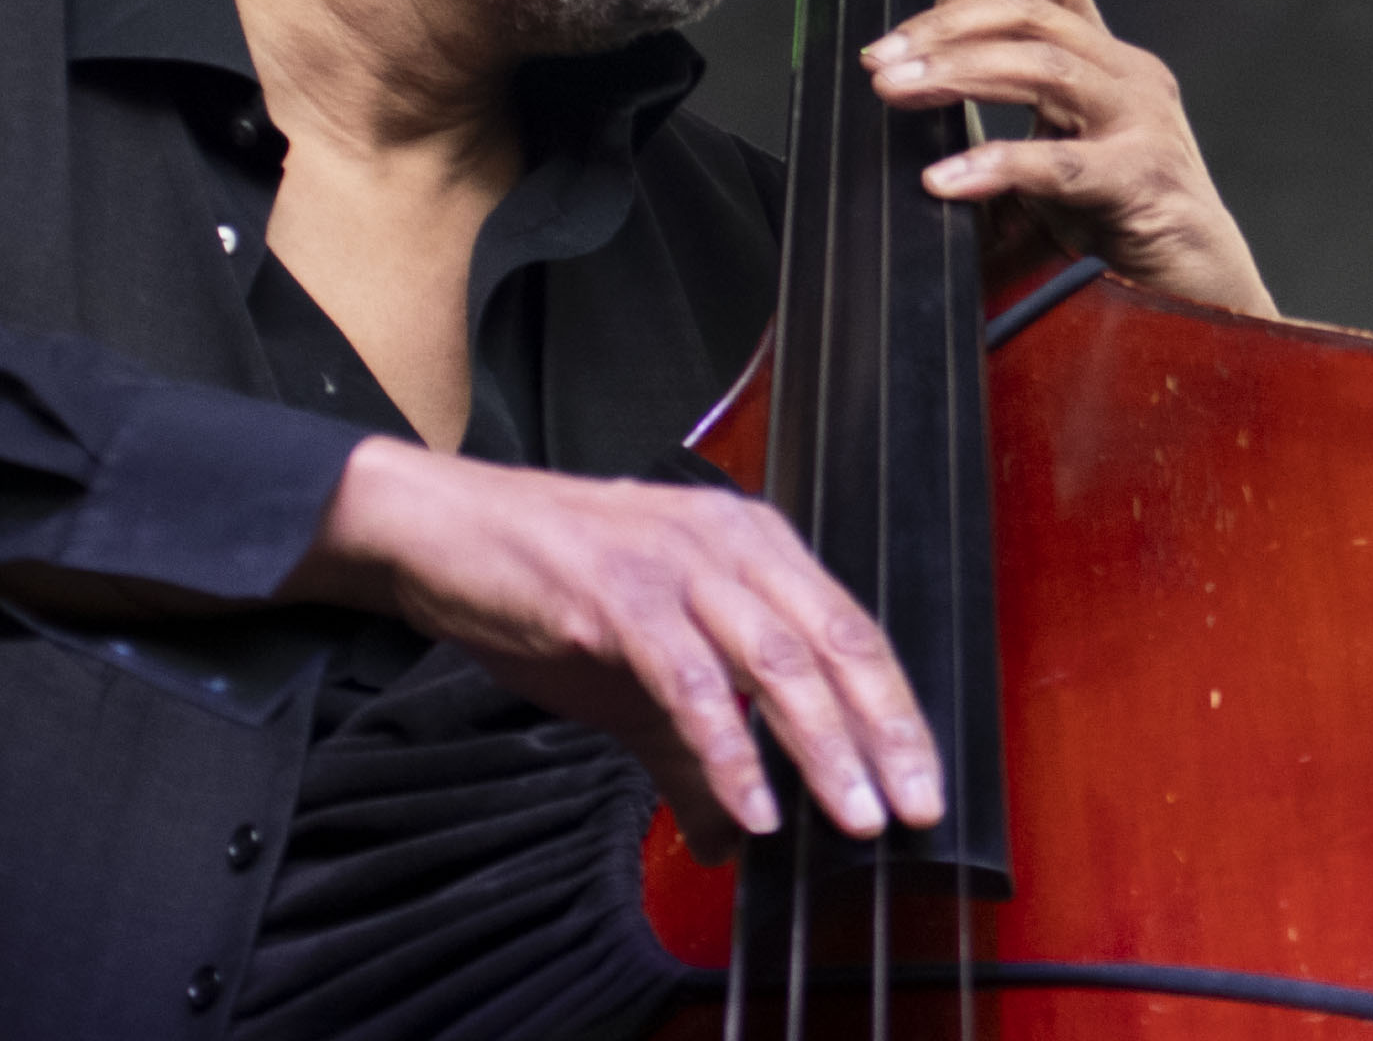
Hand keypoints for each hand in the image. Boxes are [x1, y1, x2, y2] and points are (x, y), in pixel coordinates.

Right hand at [285, 438, 943, 859]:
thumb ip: (697, 753)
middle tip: (915, 804)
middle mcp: (735, 546)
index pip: (854, 632)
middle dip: (885, 733)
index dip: (897, 709)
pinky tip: (752, 801)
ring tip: (854, 814)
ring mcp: (679, 566)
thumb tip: (735, 839)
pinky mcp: (619, 597)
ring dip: (823, 747)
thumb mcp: (643, 679)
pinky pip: (692, 680)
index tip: (926, 780)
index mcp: (759, 549)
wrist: (446, 533)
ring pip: (778, 661)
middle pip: (836, 644)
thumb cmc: (551, 588)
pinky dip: (727, 746)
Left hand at [868, 0, 1275, 319]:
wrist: (1200, 298)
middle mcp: (1126, 75)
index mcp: (1101, 60)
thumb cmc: (1117, 230)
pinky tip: (946, 181)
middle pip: (1028, 12)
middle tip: (880, 62)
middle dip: (942, 29)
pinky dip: (997, 164)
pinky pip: (1062, 163)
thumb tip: (894, 137)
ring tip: (897, 94)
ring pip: (1045, 64)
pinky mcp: (1145, 179)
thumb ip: (988, 136)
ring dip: (959, 72)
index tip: (910, 31)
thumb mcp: (1044, 164)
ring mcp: (1143, 121)